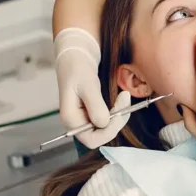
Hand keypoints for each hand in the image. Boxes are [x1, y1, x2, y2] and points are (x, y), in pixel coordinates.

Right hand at [55, 28, 129, 147]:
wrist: (77, 55)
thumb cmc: (78, 67)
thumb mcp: (88, 84)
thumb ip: (95, 105)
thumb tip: (103, 123)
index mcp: (70, 119)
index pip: (91, 140)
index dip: (108, 131)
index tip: (119, 111)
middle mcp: (76, 123)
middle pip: (100, 136)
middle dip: (116, 122)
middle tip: (125, 100)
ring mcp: (83, 118)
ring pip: (106, 128)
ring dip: (119, 116)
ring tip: (124, 97)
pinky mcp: (91, 113)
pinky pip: (107, 120)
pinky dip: (117, 112)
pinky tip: (120, 99)